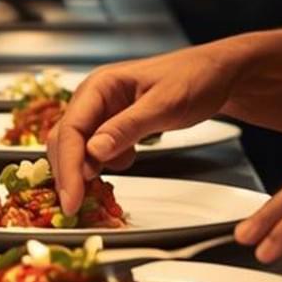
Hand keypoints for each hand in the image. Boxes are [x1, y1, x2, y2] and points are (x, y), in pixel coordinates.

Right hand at [47, 43, 247, 213]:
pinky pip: (97, 150)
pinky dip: (104, 165)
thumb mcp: (164, 104)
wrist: (215, 75)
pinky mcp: (114, 125)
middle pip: (65, 141)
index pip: (70, 129)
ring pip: (78, 148)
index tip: (71, 198)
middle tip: (77, 207)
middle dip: (69, 174)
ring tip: (98, 190)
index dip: (68, 166)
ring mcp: (103, 112)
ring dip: (85, 171)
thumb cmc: (193, 79)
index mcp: (100, 85)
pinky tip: (126, 162)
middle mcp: (94, 98)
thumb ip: (127, 127)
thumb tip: (92, 152)